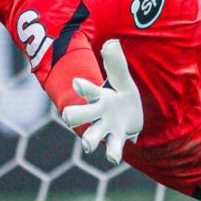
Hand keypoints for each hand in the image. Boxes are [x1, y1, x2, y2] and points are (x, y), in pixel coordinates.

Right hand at [61, 40, 143, 164]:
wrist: (131, 117)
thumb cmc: (121, 96)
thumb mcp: (122, 80)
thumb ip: (116, 64)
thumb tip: (112, 42)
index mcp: (98, 96)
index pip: (87, 90)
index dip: (82, 87)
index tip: (77, 82)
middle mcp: (97, 113)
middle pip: (78, 115)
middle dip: (72, 115)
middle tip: (68, 117)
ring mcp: (105, 127)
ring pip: (91, 135)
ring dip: (89, 139)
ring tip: (88, 145)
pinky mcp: (116, 139)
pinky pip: (112, 148)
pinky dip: (112, 153)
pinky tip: (113, 158)